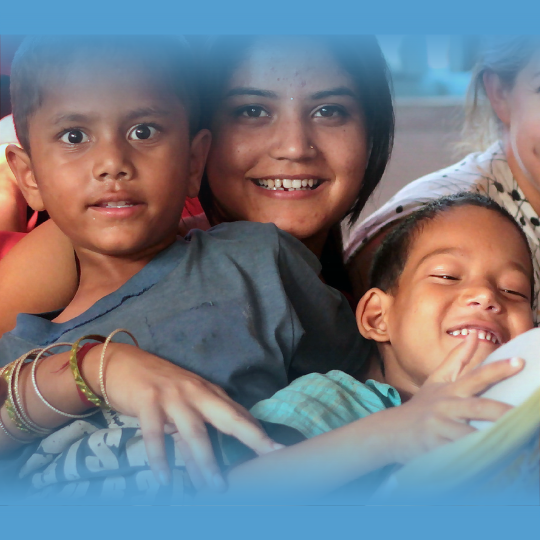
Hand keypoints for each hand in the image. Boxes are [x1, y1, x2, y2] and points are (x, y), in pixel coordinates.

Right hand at [86, 344, 282, 490]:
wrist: (124, 364)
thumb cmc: (158, 390)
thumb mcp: (181, 413)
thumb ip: (194, 444)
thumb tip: (206, 479)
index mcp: (208, 394)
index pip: (238, 415)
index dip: (259, 432)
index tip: (280, 449)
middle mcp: (196, 393)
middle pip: (228, 417)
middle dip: (251, 436)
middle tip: (270, 455)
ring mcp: (173, 396)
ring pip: (194, 431)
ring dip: (206, 460)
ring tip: (215, 486)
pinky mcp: (148, 401)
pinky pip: (155, 434)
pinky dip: (159, 458)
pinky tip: (164, 479)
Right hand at [387, 333, 523, 463]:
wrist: (393, 430)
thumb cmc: (422, 405)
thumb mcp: (437, 380)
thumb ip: (457, 359)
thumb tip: (474, 335)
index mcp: (450, 390)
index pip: (476, 376)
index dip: (497, 369)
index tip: (519, 362)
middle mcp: (445, 406)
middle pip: (478, 407)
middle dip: (502, 412)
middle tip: (524, 413)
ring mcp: (439, 427)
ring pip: (469, 434)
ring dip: (490, 438)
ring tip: (515, 441)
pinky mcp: (435, 447)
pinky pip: (458, 453)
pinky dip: (473, 456)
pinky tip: (491, 459)